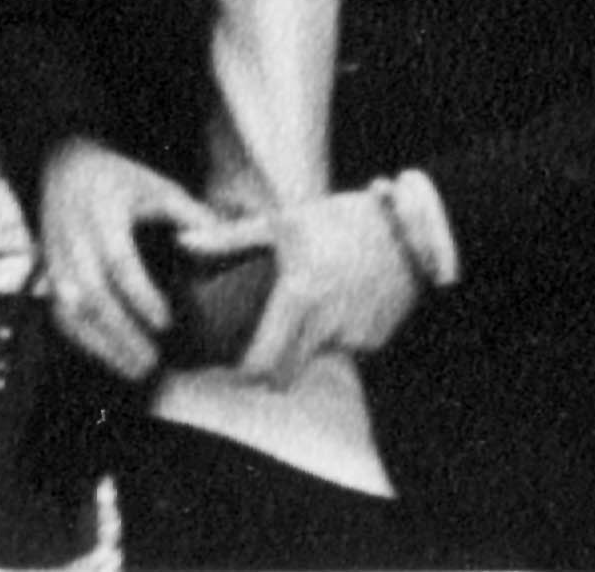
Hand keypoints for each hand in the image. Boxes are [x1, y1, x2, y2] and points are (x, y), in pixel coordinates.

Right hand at [36, 139, 212, 380]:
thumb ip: (194, 217)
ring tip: (135, 369)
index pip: (118, 258)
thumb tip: (228, 250)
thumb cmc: (120, 180)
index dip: (140, 294)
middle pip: (90, 290)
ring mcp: (55, 252)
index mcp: (102, 210)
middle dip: (121, 330)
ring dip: (99, 342)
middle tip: (153, 361)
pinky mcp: (48, 267)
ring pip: (68, 304)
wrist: (63, 163)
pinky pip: (56, 308)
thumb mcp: (159, 187)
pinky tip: (108, 355)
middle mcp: (72, 233)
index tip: (166, 323)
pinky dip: (81, 337)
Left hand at [236, 188, 429, 377]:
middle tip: (251, 349)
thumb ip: (229, 239)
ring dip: (302, 344)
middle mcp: (330, 326)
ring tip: (300, 309)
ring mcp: (357, 337)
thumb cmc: (340, 221)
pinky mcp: (378, 339)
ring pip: (316, 356)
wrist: (411, 230)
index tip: (228, 369)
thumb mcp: (281, 223)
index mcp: (300, 298)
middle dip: (268, 367)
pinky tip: (331, 305)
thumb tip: (183, 243)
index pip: (266, 363)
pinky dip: (331, 335)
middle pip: (288, 371)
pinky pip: (343, 347)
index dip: (243, 374)